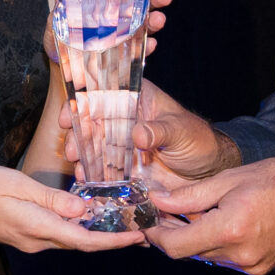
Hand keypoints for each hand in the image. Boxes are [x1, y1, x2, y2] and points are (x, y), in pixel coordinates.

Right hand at [0, 162, 143, 253]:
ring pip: (70, 238)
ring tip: (121, 218)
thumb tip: (84, 210)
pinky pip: (58, 234)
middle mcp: (37, 241)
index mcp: (37, 227)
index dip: (114, 241)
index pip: (84, 240)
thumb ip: (51, 198)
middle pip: (82, 242)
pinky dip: (78, 227)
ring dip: (96, 232)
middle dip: (112, 237)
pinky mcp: (24, 236)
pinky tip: (87, 214)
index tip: (138, 236)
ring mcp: (30, 241)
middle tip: (139, 224)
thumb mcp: (14, 183)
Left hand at [47, 0, 174, 63]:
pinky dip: (145, 47)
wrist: (62, 64)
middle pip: (144, 1)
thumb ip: (62, 1)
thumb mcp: (59, 17)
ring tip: (159, 20)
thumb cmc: (62, 34)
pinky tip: (150, 45)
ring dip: (154, 22)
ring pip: (145, 25)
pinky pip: (138, 50)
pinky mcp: (126, 55)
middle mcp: (122, 14)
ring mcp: (126, 34)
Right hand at [59, 77, 237, 185]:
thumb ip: (160, 130)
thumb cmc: (197, 140)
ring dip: (81, 157)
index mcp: (135, 99)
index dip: (80, 102)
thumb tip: (138, 134)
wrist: (206, 171)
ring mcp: (119, 144)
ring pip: (91, 146)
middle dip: (76, 135)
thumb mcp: (181, 131)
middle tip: (73, 151)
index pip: (102, 93)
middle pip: (89, 121)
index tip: (68, 116)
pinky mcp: (121, 167)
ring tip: (79, 170)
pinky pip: (101, 170)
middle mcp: (122, 119)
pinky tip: (86, 181)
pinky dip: (91, 175)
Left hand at [145, 153, 274, 274]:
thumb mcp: (230, 179)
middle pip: (190, 253)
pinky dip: (218, 243)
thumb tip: (157, 200)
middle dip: (174, 233)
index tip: (148, 223)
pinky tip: (223, 221)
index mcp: (231, 229)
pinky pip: (228, 259)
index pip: (176, 247)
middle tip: (166, 212)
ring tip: (196, 212)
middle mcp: (241, 254)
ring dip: (197, 238)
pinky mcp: (262, 268)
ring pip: (209, 256)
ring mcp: (253, 265)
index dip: (156, 236)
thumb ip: (189, 195)